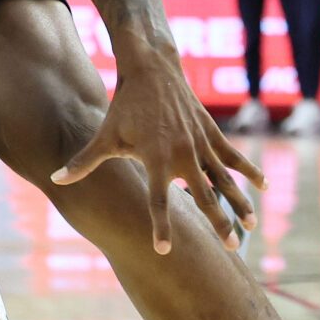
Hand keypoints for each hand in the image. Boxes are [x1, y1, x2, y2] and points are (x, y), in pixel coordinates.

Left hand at [53, 38, 261, 251]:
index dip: (160, 226)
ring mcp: (201, 144)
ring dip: (240, 202)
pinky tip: (264, 187)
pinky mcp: (212, 133)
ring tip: (252, 226)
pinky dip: (250, 171)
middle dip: (219, 222)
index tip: (163, 250)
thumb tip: (55, 180)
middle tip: (231, 248)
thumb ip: (84, 162)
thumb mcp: (105, 136)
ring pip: (225, 180)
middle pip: (205, 196)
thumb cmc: (125, 106)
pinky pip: (234, 157)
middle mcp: (183, 155)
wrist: (152, 70)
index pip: (158, 201)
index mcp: (156, 159)